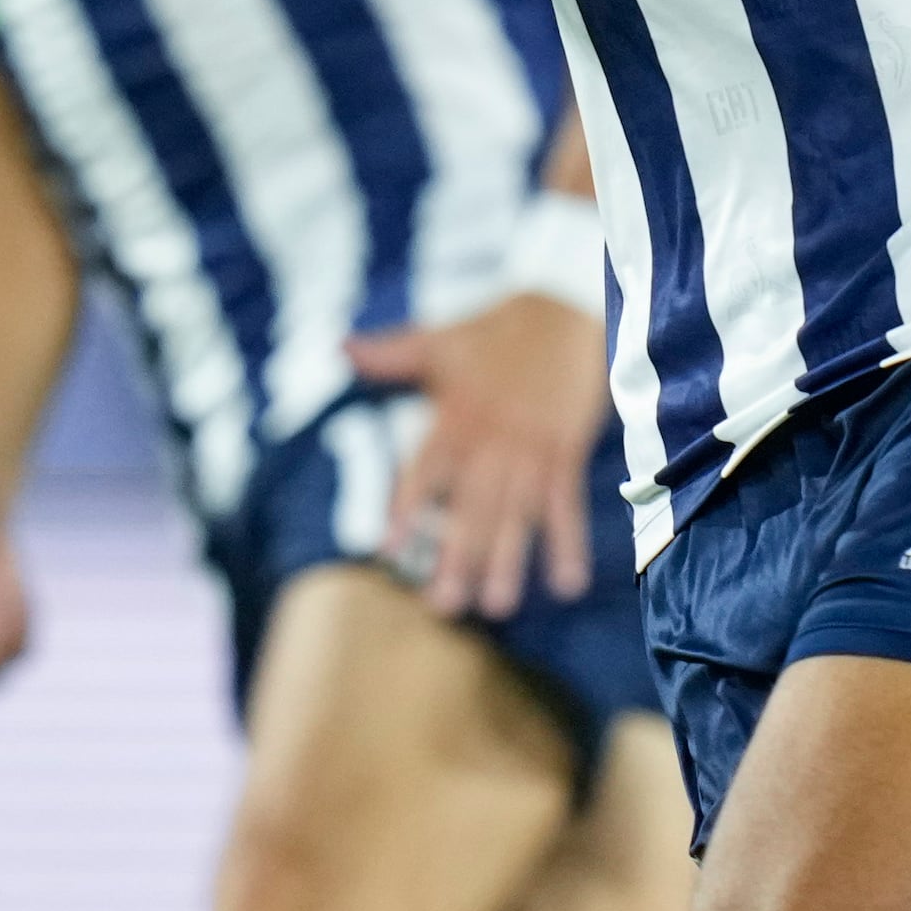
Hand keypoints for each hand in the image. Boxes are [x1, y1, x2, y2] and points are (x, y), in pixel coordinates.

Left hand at [346, 293, 603, 619]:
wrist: (568, 305)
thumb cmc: (499, 329)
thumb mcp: (442, 339)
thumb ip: (393, 353)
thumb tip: (342, 347)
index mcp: (457, 416)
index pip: (426, 472)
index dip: (408, 510)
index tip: (389, 551)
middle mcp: (492, 440)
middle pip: (472, 506)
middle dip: (458, 556)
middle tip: (444, 605)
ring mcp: (532, 449)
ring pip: (517, 514)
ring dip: (508, 560)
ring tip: (497, 605)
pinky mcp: (567, 451)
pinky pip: (567, 504)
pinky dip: (568, 543)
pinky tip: (567, 584)